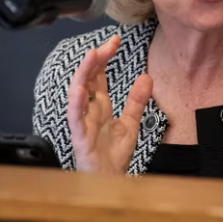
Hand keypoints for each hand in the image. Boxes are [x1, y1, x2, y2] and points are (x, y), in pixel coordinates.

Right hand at [67, 34, 153, 173]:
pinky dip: (76, 103)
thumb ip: (137, 101)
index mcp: (99, 105)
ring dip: (83, 74)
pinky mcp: (80, 137)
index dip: (104, 57)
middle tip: (106, 44)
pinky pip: (75, 118)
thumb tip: (147, 77)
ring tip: (92, 56)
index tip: (115, 40)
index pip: (99, 75)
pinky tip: (80, 90)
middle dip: (95, 60)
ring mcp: (82, 122)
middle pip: (88, 79)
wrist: (109, 181)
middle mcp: (88, 110)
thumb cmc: (113, 154)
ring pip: (77, 93)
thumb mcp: (131, 123)